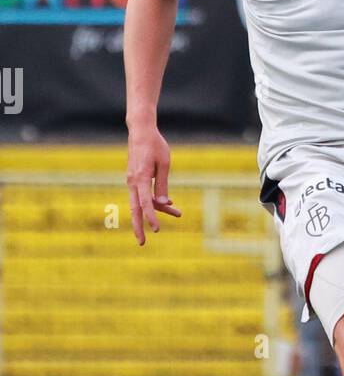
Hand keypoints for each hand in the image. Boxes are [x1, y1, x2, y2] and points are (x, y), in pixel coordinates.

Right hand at [126, 125, 181, 244]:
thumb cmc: (155, 145)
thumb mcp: (164, 164)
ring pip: (141, 203)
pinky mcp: (135, 180)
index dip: (151, 217)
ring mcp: (132, 181)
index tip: (157, 229)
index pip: (145, 203)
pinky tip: (169, 204)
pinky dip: (154, 201)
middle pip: (135, 209)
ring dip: (157, 211)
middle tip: (142, 243)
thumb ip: (163, 185)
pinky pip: (143, 195)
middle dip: (139, 227)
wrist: (140, 131)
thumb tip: (163, 204)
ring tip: (178, 214)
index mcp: (140, 177)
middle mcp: (133, 182)